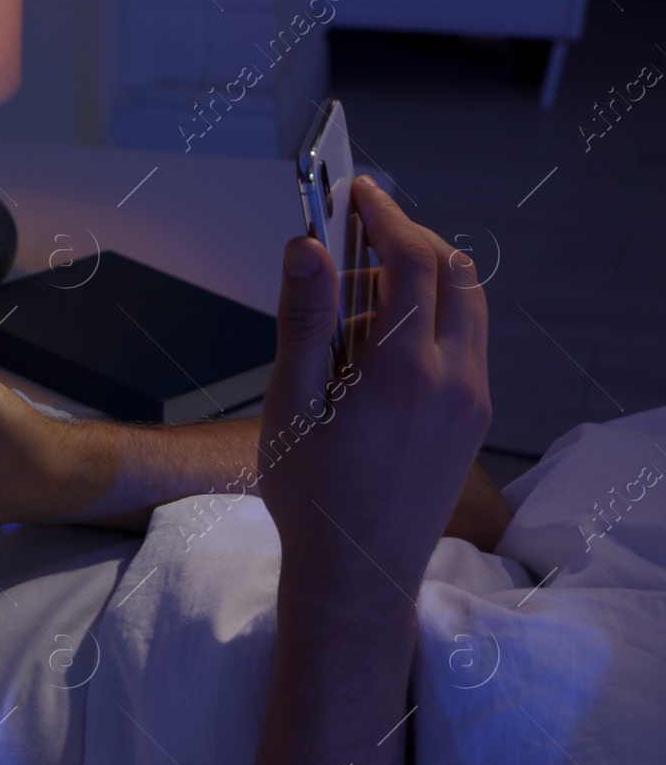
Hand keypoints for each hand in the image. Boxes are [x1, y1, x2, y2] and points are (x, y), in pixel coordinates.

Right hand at [258, 175, 490, 591]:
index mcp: (403, 371)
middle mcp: (454, 379)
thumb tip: (307, 247)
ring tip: (361, 299)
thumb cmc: (312, 496)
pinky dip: (434, 320)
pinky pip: (467, 343)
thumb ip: (305, 319)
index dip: (384, 214)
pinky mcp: (475, 418)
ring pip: (468, 304)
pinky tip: (381, 349)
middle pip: (452, 270)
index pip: (410, 259)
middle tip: (356, 236)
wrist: (356, 570)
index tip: (358, 194)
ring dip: (423, 279)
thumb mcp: (290, 405)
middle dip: (406, 239)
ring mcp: (473, 399)